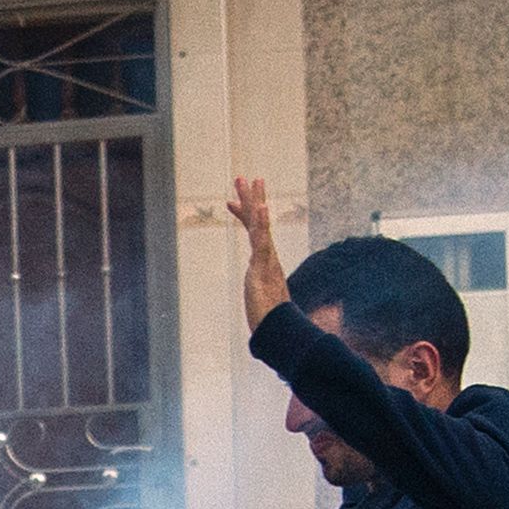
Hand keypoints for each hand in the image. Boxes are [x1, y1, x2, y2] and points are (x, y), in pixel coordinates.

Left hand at [229, 177, 285, 332]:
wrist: (277, 330)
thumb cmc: (270, 319)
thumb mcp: (259, 302)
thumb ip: (259, 297)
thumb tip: (258, 302)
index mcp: (264, 261)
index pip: (253, 234)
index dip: (244, 217)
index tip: (230, 202)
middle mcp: (266, 256)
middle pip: (256, 222)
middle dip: (250, 199)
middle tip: (242, 178)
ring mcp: (266, 260)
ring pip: (260, 226)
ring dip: (256, 202)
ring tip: (252, 182)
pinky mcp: (264, 266)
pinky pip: (263, 241)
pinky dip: (263, 224)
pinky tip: (261, 207)